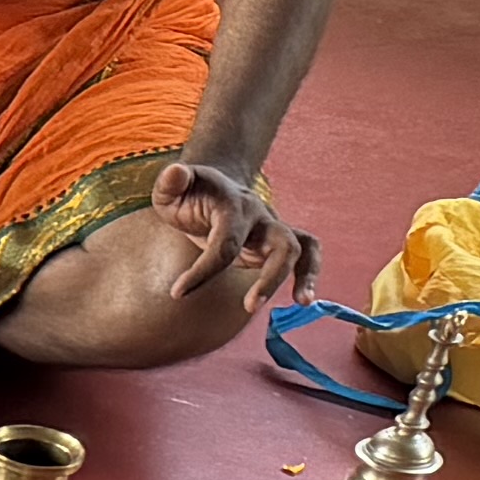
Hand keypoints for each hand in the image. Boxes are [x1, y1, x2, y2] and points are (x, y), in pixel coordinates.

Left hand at [145, 152, 309, 303]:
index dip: (203, 271)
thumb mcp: (172, 187)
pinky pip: (305, 255)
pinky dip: (308, 274)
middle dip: (270, 276)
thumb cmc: (189, 193)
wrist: (213, 187)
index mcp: (233, 206)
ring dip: (305, 275)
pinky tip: (303, 299)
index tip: (177, 292)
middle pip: (281, 244)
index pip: (225, 244)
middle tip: (248, 307)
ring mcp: (272, 228)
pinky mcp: (276, 242)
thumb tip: (175, 172)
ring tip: (302, 302)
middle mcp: (260, 217)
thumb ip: (171, 182)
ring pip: (302, 248)